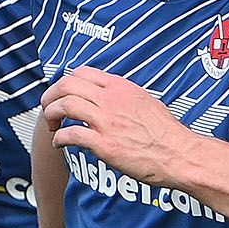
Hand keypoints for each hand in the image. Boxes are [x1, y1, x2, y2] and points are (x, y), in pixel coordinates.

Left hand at [42, 66, 195, 188]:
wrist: (180, 154)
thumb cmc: (166, 133)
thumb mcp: (145, 101)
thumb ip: (123, 97)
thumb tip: (109, 99)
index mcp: (121, 87)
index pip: (82, 72)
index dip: (65, 82)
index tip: (62, 95)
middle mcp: (111, 99)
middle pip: (67, 85)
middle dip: (51, 96)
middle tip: (49, 109)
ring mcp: (107, 121)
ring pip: (65, 105)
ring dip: (51, 115)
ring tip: (52, 125)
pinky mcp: (105, 144)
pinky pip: (71, 134)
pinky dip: (59, 138)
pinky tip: (59, 144)